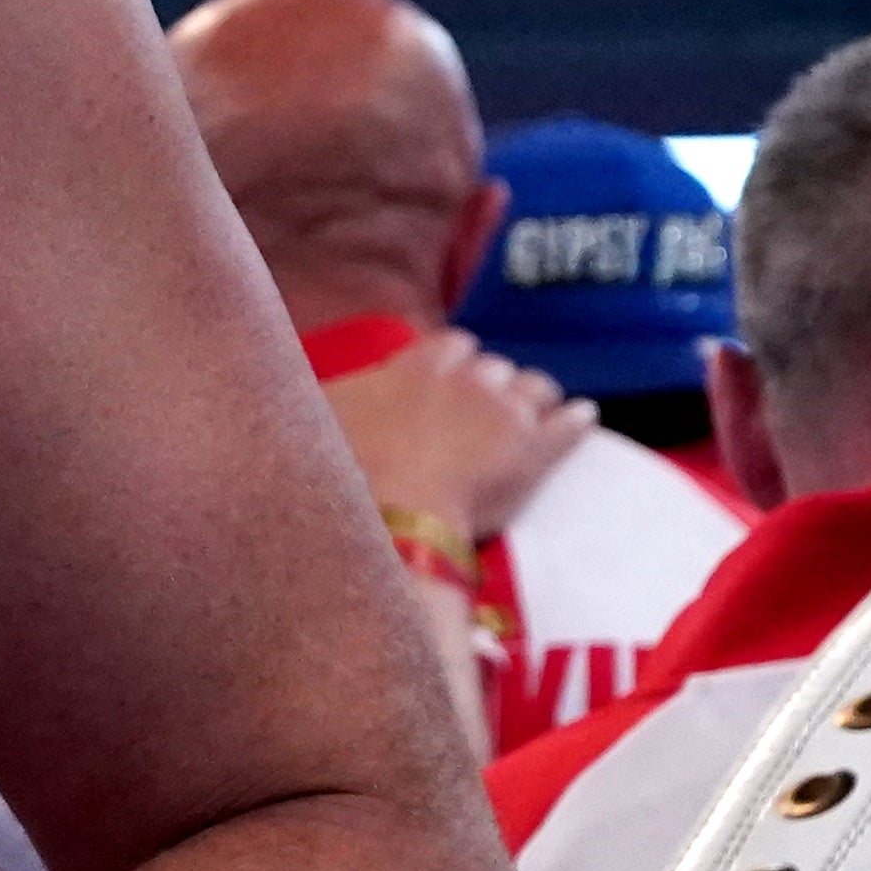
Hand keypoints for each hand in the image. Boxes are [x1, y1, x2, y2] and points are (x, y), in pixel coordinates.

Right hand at [321, 328, 585, 552]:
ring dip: (534, 399)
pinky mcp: (537, 453)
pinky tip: (584, 417)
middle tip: (483, 413)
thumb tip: (286, 383)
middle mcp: (468, 380)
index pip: (451, 346)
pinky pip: (572, 424)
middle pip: (495, 367)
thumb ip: (317, 397)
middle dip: (492, 386)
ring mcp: (507, 414)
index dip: (455, 364)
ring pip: (537, 387)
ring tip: (534, 414)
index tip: (449, 381)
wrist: (391, 523)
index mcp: (417, 368)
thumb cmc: (345, 477)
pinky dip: (578, 420)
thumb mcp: (313, 421)